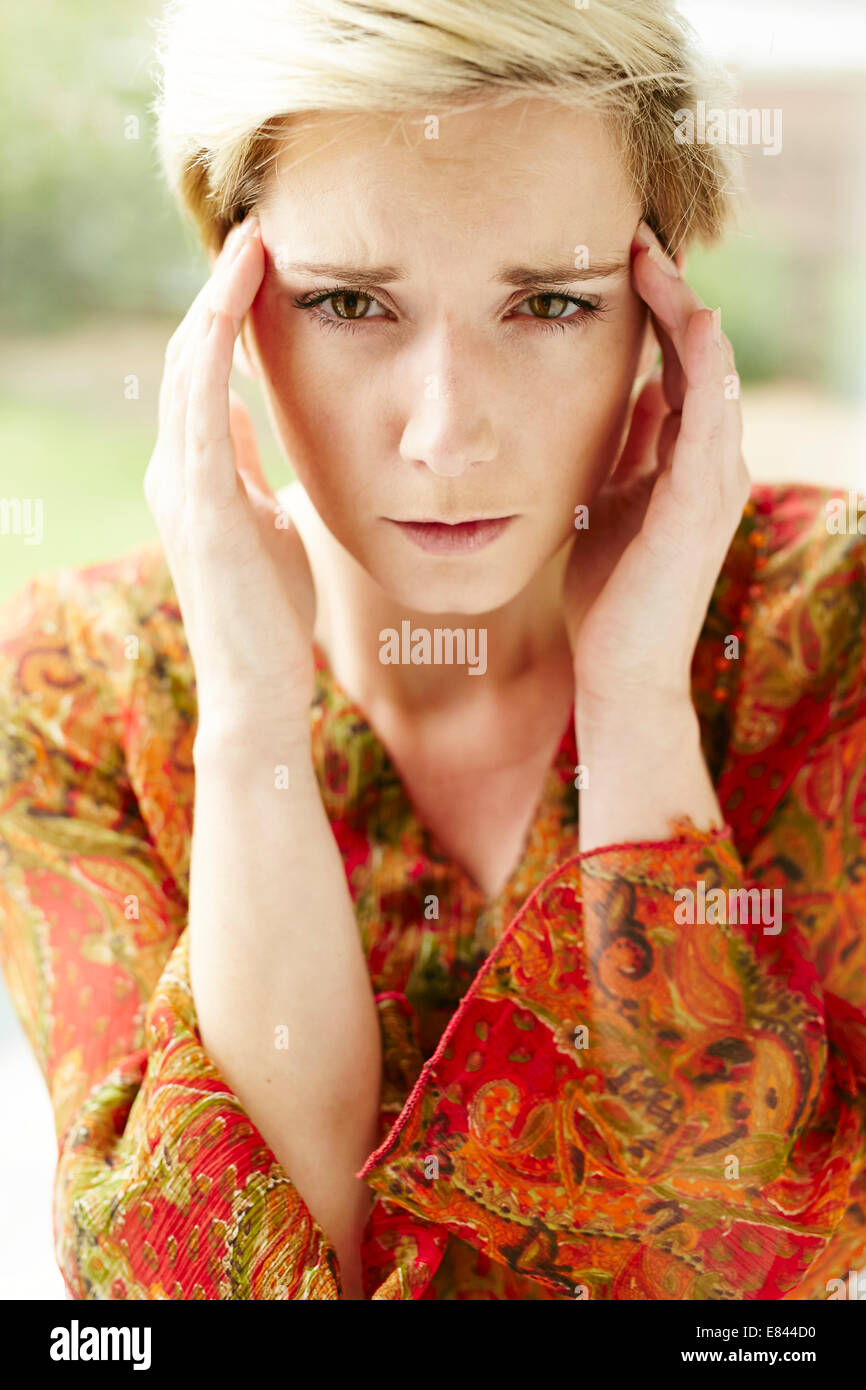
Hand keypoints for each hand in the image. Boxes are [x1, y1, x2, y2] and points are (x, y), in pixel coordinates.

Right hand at [144, 216, 316, 738]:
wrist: (257, 685)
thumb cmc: (270, 610)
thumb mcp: (263, 521)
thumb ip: (247, 470)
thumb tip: (252, 416)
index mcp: (195, 473)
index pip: (204, 374)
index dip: (227, 317)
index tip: (265, 266)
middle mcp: (175, 469)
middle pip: (188, 357)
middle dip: (220, 293)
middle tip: (259, 231)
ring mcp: (180, 485)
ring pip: (187, 368)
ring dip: (217, 302)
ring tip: (251, 244)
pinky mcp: (200, 504)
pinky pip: (200, 404)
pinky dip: (214, 346)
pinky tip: (234, 302)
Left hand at [563, 220, 750, 724]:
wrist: (619, 668)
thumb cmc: (611, 592)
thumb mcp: (612, 502)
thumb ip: (628, 450)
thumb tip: (632, 392)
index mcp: (686, 461)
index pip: (679, 367)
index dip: (656, 312)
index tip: (622, 259)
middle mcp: (711, 462)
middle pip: (699, 359)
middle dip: (672, 295)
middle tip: (638, 235)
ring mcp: (714, 482)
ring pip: (711, 378)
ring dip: (687, 314)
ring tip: (658, 259)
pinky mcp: (702, 505)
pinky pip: (710, 421)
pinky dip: (704, 368)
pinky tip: (692, 322)